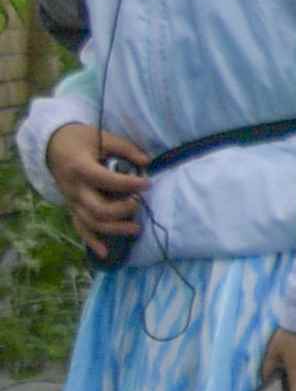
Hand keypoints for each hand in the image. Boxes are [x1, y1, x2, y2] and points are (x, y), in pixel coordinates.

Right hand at [45, 124, 143, 252]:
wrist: (51, 145)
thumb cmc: (79, 139)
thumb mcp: (102, 137)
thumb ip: (125, 148)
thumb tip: (146, 161)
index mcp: (80, 168)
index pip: (107, 181)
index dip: (129, 183)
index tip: (148, 183)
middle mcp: (74, 189)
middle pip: (98, 209)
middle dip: (122, 211)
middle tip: (138, 204)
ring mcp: (71, 201)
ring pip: (91, 223)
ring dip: (114, 229)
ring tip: (136, 229)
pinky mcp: (71, 207)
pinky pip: (80, 228)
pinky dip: (92, 242)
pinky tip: (106, 253)